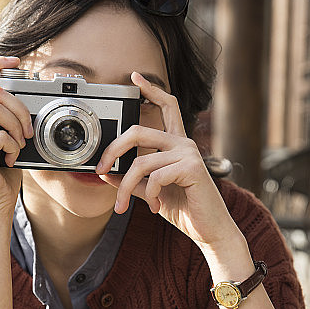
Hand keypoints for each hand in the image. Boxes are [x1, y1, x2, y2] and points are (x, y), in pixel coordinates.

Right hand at [0, 56, 32, 218]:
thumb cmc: (5, 173)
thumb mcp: (9, 138)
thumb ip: (9, 118)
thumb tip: (24, 97)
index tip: (16, 61)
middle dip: (20, 109)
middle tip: (29, 131)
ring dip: (17, 125)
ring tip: (20, 144)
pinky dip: (13, 146)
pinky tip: (13, 158)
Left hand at [95, 72, 242, 251]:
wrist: (209, 230)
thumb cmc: (184, 209)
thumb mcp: (151, 192)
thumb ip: (132, 181)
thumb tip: (105, 172)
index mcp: (176, 144)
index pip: (167, 106)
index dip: (151, 90)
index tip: (134, 78)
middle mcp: (183, 143)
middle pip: (138, 130)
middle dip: (113, 150)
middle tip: (100, 169)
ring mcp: (189, 154)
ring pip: (141, 161)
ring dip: (124, 187)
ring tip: (122, 206)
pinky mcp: (192, 168)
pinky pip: (155, 176)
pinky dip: (148, 195)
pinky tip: (154, 207)